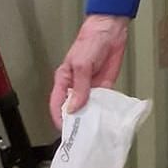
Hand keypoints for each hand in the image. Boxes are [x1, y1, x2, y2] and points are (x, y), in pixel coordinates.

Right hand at [49, 14, 129, 128]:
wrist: (110, 32)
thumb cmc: (90, 42)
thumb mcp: (82, 65)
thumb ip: (79, 88)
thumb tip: (74, 108)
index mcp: (64, 81)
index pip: (57, 104)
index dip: (59, 118)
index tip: (66, 131)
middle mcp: (76, 87)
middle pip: (73, 109)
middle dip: (77, 121)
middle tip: (82, 135)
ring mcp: (91, 88)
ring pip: (88, 107)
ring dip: (92, 117)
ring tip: (95, 130)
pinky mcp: (104, 86)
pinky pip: (103, 102)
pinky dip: (104, 110)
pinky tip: (107, 118)